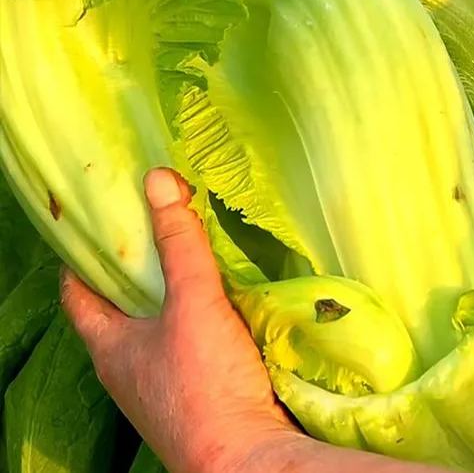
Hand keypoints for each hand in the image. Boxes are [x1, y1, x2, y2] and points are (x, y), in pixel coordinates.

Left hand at [62, 168, 441, 472]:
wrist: (245, 460)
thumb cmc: (204, 383)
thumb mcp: (194, 302)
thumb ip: (180, 243)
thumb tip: (157, 180)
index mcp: (110, 348)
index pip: (77, 295)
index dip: (82, 258)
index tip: (98, 223)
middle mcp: (127, 370)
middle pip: (117, 310)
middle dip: (133, 270)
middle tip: (155, 228)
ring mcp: (160, 388)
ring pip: (155, 329)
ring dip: (168, 295)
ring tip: (191, 256)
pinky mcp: (194, 397)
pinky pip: (186, 347)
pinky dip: (196, 319)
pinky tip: (222, 302)